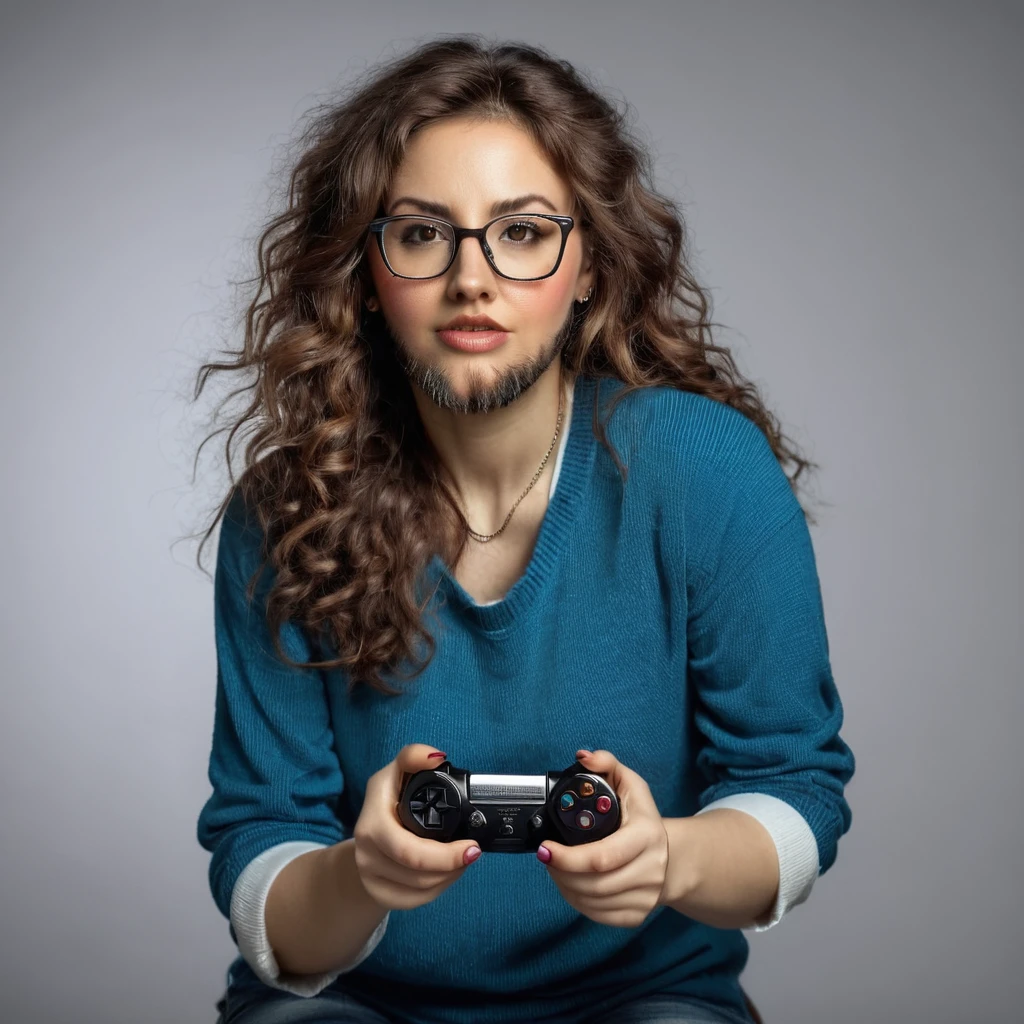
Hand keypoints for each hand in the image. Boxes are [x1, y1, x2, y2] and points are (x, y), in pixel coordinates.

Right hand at [351, 743, 481, 911]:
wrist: (365, 836)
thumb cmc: (387, 800)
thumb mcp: (396, 772)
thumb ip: (413, 757)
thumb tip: (436, 757)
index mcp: (371, 823)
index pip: (408, 848)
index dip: (444, 853)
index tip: (472, 844)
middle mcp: (367, 853)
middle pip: (417, 873)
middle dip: (452, 865)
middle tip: (474, 852)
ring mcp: (371, 877)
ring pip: (420, 888)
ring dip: (449, 875)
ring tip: (463, 858)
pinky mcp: (380, 895)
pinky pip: (416, 901)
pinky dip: (439, 888)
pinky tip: (448, 873)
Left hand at [537, 749, 669, 928]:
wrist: (672, 858)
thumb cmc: (643, 819)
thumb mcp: (630, 784)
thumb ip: (607, 764)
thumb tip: (584, 758)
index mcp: (647, 836)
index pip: (602, 856)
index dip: (568, 857)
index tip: (545, 848)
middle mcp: (650, 870)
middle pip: (594, 883)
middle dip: (561, 871)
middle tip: (546, 856)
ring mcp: (645, 897)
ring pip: (592, 901)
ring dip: (565, 886)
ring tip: (555, 867)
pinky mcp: (637, 916)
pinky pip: (598, 916)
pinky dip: (577, 902)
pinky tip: (570, 885)